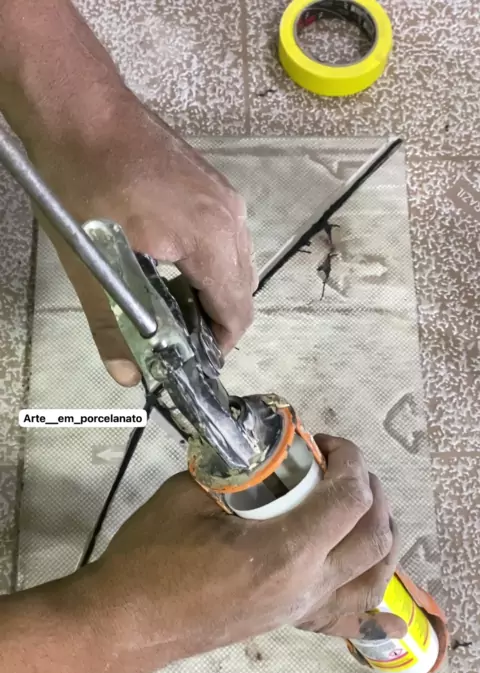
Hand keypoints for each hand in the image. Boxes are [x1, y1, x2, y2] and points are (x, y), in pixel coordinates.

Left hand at [28, 91, 255, 385]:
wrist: (80, 107)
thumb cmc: (83, 183)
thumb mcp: (90, 264)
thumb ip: (112, 324)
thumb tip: (127, 374)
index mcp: (210, 241)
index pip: (236, 311)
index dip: (219, 344)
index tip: (191, 359)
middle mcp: (230, 218)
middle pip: (241, 290)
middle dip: (214, 320)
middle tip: (176, 337)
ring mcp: (225, 195)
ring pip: (235, 263)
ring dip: (211, 290)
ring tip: (170, 303)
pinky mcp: (213, 183)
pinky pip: (226, 236)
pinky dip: (208, 261)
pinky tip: (171, 265)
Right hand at [84, 434, 404, 672]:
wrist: (127, 622)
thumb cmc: (151, 557)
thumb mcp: (188, 494)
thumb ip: (233, 469)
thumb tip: (258, 449)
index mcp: (287, 551)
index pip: (349, 499)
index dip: (350, 460)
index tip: (325, 442)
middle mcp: (308, 585)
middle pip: (375, 536)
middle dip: (370, 490)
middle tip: (338, 466)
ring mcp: (303, 610)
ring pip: (376, 575)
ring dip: (378, 532)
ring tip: (355, 505)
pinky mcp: (291, 623)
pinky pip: (350, 613)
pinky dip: (368, 586)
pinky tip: (360, 567)